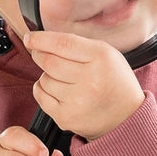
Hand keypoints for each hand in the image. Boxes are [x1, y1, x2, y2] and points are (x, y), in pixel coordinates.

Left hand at [24, 30, 144, 140]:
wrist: (126, 116)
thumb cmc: (114, 81)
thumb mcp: (107, 54)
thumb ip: (78, 45)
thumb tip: (43, 40)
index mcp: (101, 58)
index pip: (62, 43)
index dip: (40, 39)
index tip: (30, 38)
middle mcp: (90, 80)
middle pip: (48, 61)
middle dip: (39, 55)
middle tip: (40, 54)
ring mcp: (77, 101)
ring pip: (44, 79)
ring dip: (47, 75)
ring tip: (64, 79)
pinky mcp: (66, 117)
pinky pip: (40, 96)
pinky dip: (43, 89)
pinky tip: (57, 90)